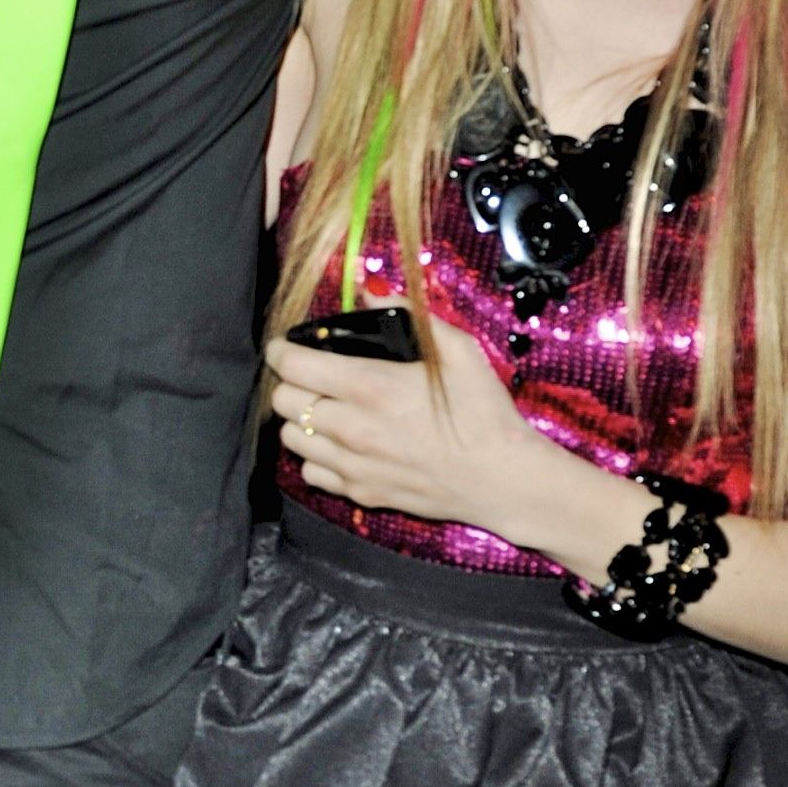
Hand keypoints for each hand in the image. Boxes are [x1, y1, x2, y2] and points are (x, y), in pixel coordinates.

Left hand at [267, 304, 534, 528]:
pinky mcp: (361, 493)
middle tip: (312, 375)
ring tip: (324, 408)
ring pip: (290, 437)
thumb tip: (369, 292)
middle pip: (283, 401)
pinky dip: (316, 455)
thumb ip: (410, 315)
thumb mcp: (459, 351)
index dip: (283, 350)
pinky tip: (340, 444)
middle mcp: (352, 429)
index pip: (293, 366)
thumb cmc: (484, 413)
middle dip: (291, 382)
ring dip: (300, 419)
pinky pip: (311, 472)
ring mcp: (353, 465)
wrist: (504, 480)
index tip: (290, 345)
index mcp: (371, 387)